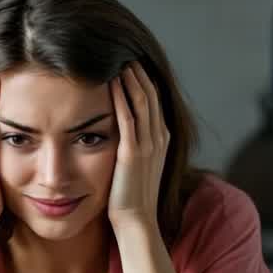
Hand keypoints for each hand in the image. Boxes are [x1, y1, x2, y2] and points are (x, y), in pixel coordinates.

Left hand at [108, 61, 168, 230]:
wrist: (136, 221)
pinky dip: (120, 96)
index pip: (155, 100)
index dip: (144, 80)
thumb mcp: (137, 165)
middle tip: (124, 51)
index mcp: (162, 139)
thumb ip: (134, 145)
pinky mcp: (132, 153)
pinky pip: (127, 117)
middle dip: (138, 72)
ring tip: (118, 59)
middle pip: (151, 94)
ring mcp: (148, 145)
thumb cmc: (131, 197)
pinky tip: (110, 81)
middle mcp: (159, 138)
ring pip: (142, 100)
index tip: (131, 63)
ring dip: (130, 78)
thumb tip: (121, 132)